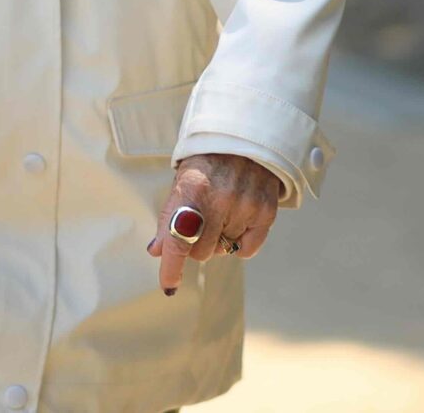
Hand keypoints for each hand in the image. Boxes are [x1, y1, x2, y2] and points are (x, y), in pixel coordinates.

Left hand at [147, 153, 280, 294]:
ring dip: (218, 239)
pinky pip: (246, 250)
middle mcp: (221, 198)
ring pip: (223, 251)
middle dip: (197, 243)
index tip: (168, 285)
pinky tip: (237, 220)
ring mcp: (246, 206)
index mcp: (193, 188)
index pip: (179, 239)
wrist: (242, 138)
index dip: (172, 267)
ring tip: (221, 211)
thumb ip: (169, 219)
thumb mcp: (181, 183)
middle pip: (201, 252)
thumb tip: (157, 251)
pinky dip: (239, 243)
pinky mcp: (266, 212)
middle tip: (201, 220)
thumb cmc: (206, 164)